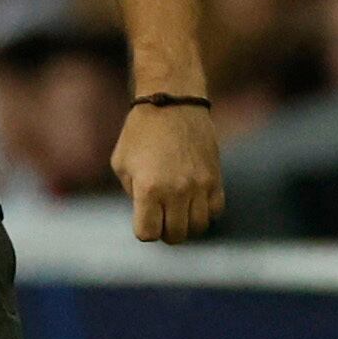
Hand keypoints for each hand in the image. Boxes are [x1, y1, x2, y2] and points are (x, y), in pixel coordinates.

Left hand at [110, 103, 224, 241]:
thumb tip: (149, 215)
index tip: (142, 217)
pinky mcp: (216, 178)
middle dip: (165, 231)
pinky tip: (194, 200)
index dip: (144, 230)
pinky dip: (205, 212)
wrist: (172, 103)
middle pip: (175, 235)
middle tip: (160, 216)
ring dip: (186, 224)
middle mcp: (176, 191)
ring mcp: (199, 186)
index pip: (148, 234)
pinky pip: (215, 211)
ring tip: (177, 210)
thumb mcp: (122, 164)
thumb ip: (132, 194)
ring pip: (198, 227)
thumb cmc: (140, 133)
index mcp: (149, 189)